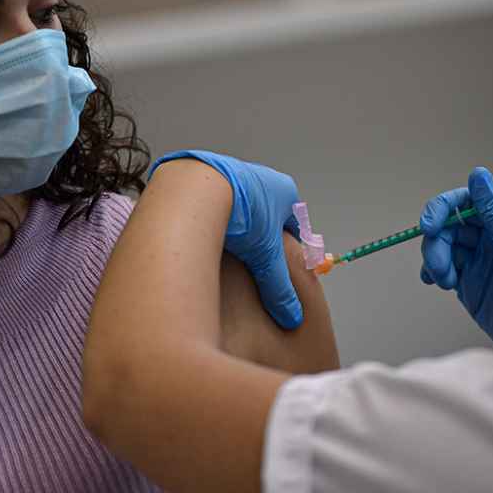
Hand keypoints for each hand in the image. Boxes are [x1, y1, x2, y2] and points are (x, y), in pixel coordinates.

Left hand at [149, 150, 303, 328]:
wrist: (196, 187)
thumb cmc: (241, 210)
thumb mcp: (266, 254)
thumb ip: (279, 286)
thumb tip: (291, 315)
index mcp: (285, 191)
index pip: (296, 226)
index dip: (291, 251)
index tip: (281, 270)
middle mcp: (262, 179)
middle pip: (268, 219)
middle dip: (262, 241)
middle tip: (252, 263)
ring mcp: (235, 176)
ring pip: (243, 212)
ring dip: (238, 230)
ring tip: (229, 252)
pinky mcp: (210, 180)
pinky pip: (218, 205)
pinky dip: (217, 221)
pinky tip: (209, 238)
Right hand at [420, 166, 492, 348]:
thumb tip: (478, 173)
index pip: (464, 202)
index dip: (442, 208)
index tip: (429, 225)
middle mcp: (487, 238)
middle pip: (447, 226)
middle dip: (436, 242)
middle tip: (439, 266)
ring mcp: (476, 259)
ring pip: (441, 246)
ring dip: (435, 260)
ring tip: (444, 280)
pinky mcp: (467, 281)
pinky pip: (441, 268)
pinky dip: (432, 272)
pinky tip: (434, 281)